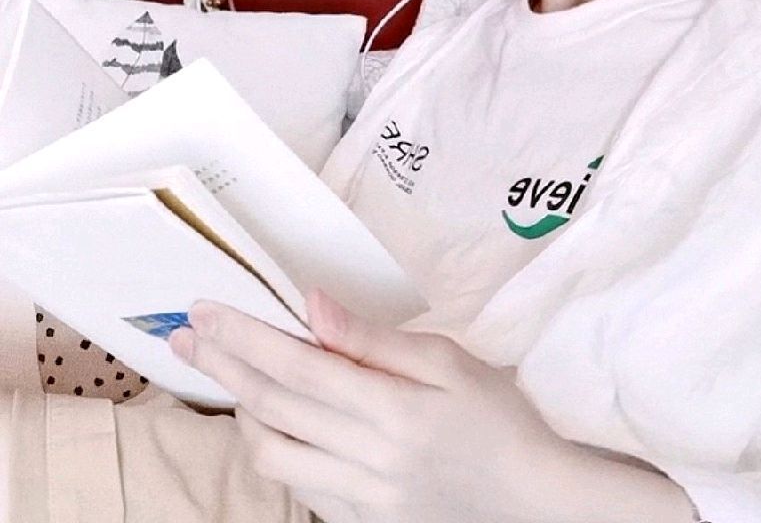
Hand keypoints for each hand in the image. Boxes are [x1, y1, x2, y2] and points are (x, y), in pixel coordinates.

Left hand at [169, 291, 592, 522]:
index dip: (245, 336)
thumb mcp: (447, 361)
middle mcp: (366, 458)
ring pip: (273, 453)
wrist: (529, 497)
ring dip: (241, 410)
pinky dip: (273, 448)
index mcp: (391, 409)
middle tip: (186, 335)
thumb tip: (312, 304)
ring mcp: (359, 498)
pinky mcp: (360, 520)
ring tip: (231, 376)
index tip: (207, 310)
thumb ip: (374, 339)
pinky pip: (297, 486)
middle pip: (273, 406)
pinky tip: (272, 423)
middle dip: (222, 365)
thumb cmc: (496, 417)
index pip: (298, 367)